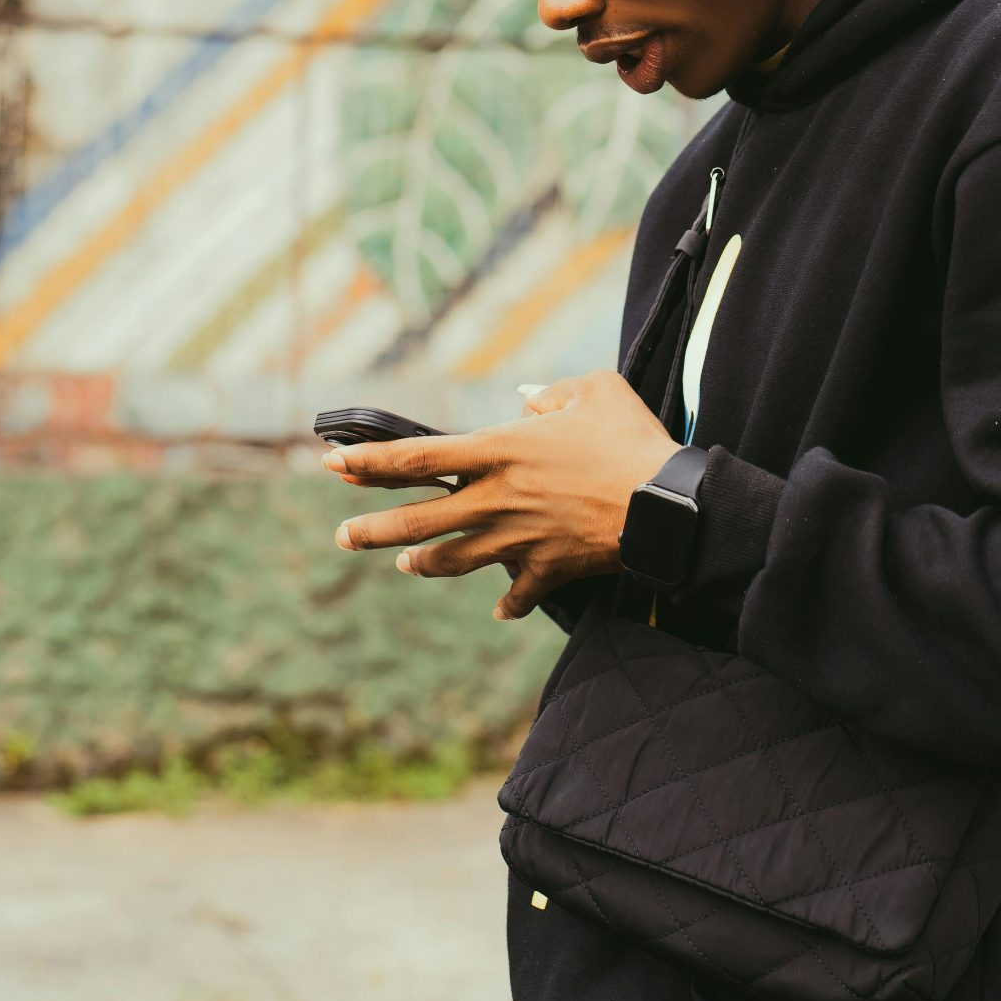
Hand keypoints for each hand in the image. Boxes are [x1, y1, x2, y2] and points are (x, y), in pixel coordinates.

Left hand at [323, 370, 677, 619]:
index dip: (371, 460)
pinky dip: (507, 603)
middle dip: (374, 528)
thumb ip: (552, 393)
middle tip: (342, 535)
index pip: (420, 457)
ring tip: (405, 564)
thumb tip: (528, 398)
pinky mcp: (548, 569)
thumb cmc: (630, 438)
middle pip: (420, 518)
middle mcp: (499, 498)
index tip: (334, 463)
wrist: (666, 505)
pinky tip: (499, 610)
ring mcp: (520, 539)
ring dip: (424, 562)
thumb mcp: (593, 390)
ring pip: (454, 559)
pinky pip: (518, 594)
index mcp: (501, 449)